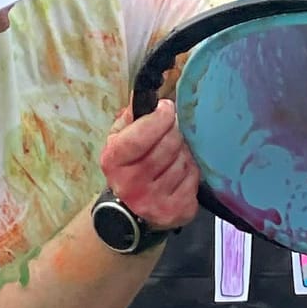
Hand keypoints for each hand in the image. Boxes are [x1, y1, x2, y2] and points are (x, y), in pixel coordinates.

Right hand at [102, 99, 200, 231]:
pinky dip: (191, 171)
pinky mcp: (175, 212)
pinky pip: (194, 179)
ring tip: (175, 154)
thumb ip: (131, 116)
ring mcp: (154, 201)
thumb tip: (146, 95)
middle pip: (168, 145)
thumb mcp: (119, 140)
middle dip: (174, 132)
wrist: (130, 211)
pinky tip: (181, 172)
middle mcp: (131, 185)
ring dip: (183, 152)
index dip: (160, 117)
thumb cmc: (128, 167)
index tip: (167, 109)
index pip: (142, 135)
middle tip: (173, 131)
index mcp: (113, 161)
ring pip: (183, 161)